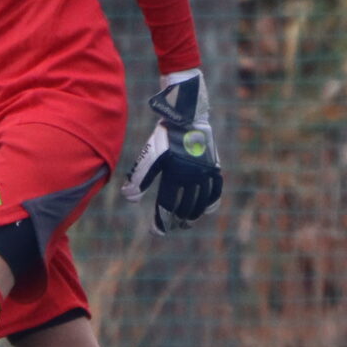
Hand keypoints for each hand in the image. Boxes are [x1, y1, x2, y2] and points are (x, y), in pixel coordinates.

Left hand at [123, 68, 221, 235]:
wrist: (187, 115)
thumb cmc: (165, 135)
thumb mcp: (149, 155)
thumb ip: (139, 177)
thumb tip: (130, 199)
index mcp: (176, 175)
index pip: (168, 206)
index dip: (161, 221)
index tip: (156, 231)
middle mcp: (193, 176)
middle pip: (185, 207)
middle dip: (175, 220)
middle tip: (169, 226)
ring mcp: (206, 173)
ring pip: (201, 202)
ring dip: (192, 215)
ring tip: (185, 223)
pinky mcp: (214, 167)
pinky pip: (216, 190)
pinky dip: (211, 203)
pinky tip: (207, 210)